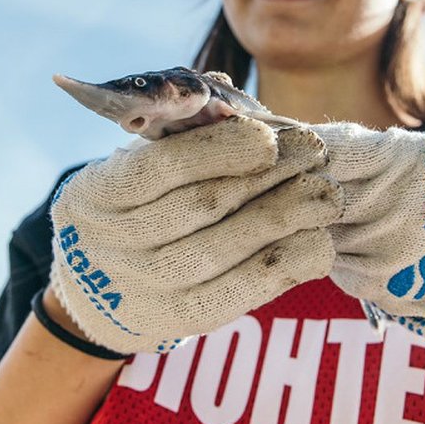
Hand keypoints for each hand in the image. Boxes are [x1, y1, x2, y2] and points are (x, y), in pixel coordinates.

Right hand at [50, 117, 341, 353]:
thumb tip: (236, 103)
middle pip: (200, 207)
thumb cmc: (140, 201)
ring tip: (326, 196)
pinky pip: (239, 295)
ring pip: (222, 251)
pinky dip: (285, 267)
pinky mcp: (181, 320)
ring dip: (283, 218)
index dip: (219, 150)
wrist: (104, 286)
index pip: (162, 167)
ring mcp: (145, 289)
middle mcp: (114, 244)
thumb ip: (182, 129)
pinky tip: (318, 243)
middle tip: (314, 153)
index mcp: (98, 193)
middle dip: (266, 176)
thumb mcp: (138, 161)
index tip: (269, 137)